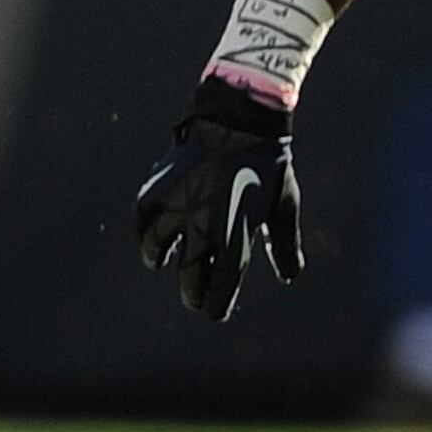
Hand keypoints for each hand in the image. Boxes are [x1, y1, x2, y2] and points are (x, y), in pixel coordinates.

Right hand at [132, 76, 302, 322]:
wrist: (239, 119)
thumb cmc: (267, 163)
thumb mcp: (284, 205)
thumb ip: (284, 244)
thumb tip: (290, 276)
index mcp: (234, 238)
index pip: (222, 286)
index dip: (217, 304)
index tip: (214, 312)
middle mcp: (201, 229)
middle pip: (189, 276)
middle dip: (192, 292)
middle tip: (194, 299)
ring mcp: (177, 208)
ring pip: (156, 248)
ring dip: (157, 258)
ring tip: (159, 261)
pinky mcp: (160, 187)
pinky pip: (141, 217)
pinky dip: (141, 228)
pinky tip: (146, 231)